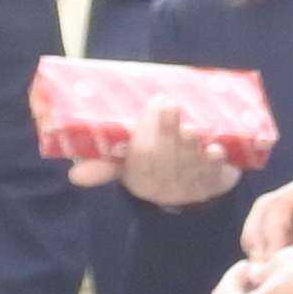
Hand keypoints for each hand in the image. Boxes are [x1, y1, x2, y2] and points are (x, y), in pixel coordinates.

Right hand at [81, 106, 239, 208]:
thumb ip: (103, 163)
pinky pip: (214, 173)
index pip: (136, 161)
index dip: (138, 142)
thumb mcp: (124, 165)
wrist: (194, 188)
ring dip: (189, 146)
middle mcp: (163, 184)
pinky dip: (216, 162)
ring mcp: (189, 184)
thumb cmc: (154, 163)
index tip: (142, 116)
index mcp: (138, 178)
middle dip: (165, 134)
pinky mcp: (213, 182)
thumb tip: (75, 175)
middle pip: (163, 160)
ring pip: (187, 164)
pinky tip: (217, 149)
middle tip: (168, 106)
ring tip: (191, 127)